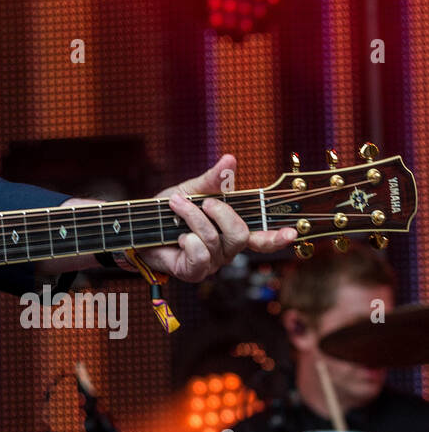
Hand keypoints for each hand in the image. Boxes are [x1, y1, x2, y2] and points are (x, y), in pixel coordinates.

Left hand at [143, 154, 296, 282]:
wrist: (138, 226)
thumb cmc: (168, 211)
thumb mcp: (192, 189)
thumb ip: (213, 179)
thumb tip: (230, 159)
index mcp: (231, 230)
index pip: (261, 238)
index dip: (277, 237)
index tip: (292, 232)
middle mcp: (226, 250)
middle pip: (240, 235)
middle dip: (220, 212)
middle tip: (201, 201)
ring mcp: (211, 263)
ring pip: (214, 240)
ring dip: (192, 217)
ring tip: (175, 205)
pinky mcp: (193, 272)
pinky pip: (200, 254)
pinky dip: (187, 238)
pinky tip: (178, 237)